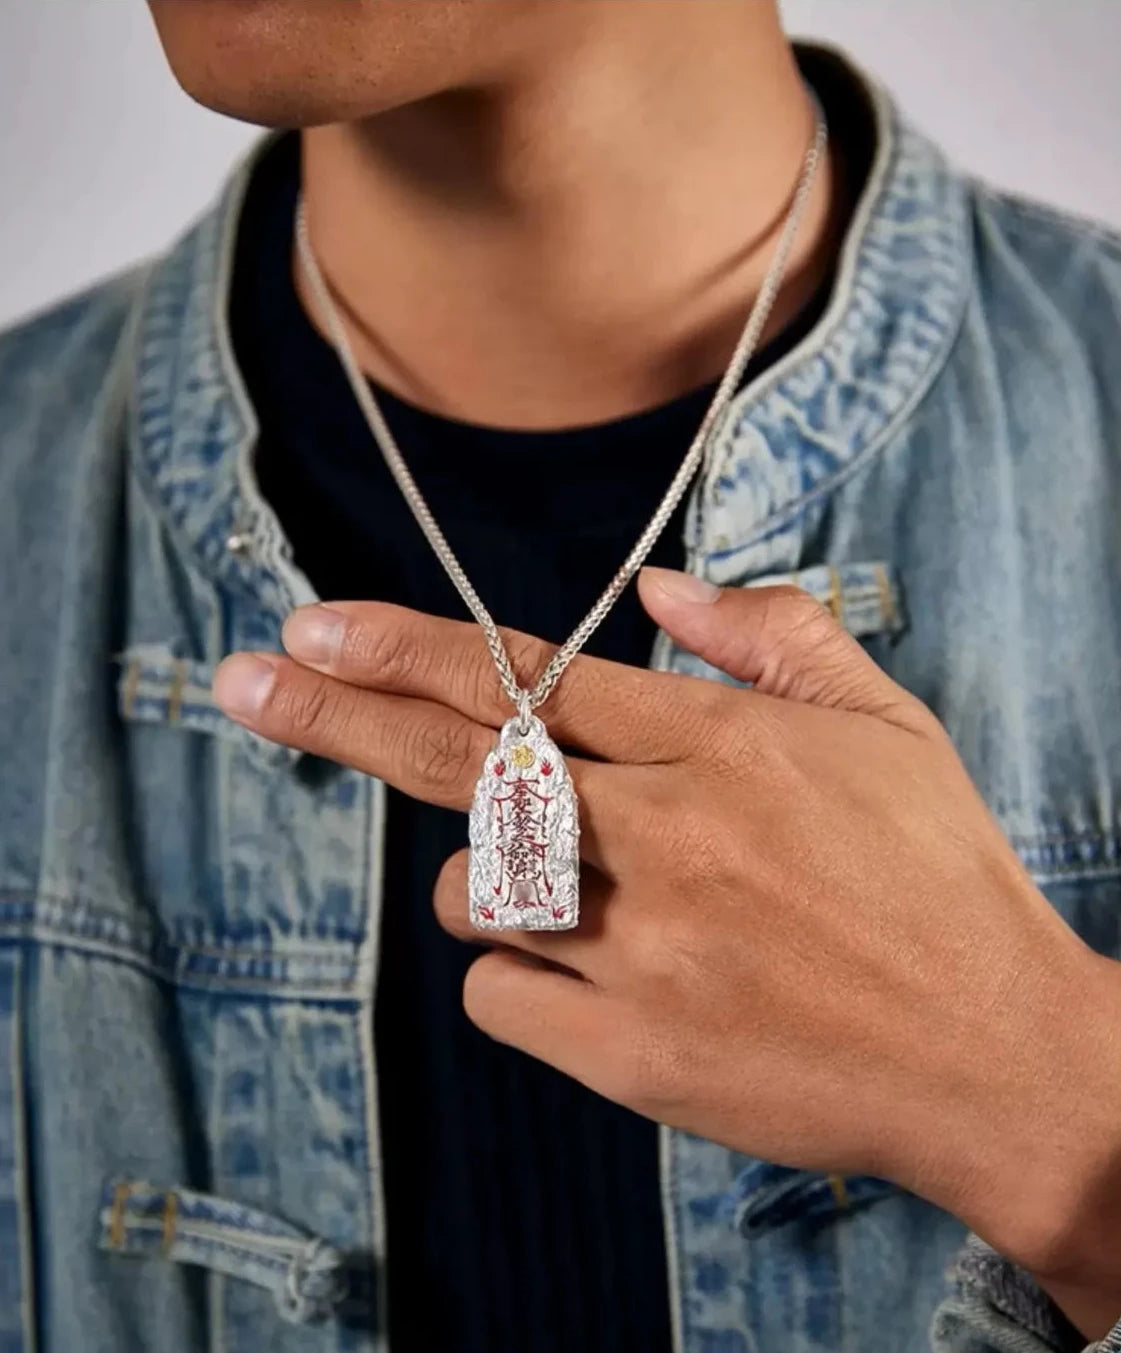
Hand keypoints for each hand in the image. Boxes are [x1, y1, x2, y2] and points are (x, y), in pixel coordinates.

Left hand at [212, 567, 1120, 1305]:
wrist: (993, 1055)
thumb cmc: (938, 880)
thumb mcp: (883, 729)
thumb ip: (772, 637)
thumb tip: (661, 586)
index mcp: (720, 748)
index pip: (529, 679)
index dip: (409, 646)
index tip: (320, 626)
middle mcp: (667, 838)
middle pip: (462, 763)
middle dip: (338, 713)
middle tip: (249, 680)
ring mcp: (643, 950)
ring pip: (472, 893)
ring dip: (484, 879)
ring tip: (581, 892)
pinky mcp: (632, 1053)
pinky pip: (503, 997)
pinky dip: (520, 975)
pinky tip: (600, 977)